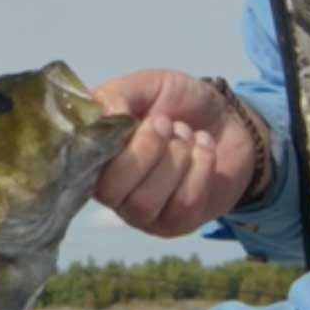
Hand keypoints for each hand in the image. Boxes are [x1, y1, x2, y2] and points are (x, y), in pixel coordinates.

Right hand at [93, 68, 262, 238]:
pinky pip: (182, 204)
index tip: (137, 118)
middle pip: (111, 191)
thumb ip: (117, 95)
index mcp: (95, 156)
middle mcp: (111, 190)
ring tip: (187, 135)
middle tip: (166, 123)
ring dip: (175, 159)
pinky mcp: (175, 223)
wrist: (228, 117)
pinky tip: (203, 149)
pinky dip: (200, 168)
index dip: (109, 145)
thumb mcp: (146, 85)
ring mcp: (142, 212)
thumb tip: (104, 116)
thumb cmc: (178, 103)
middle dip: (146, 151)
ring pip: (146, 202)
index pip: (80, 167)